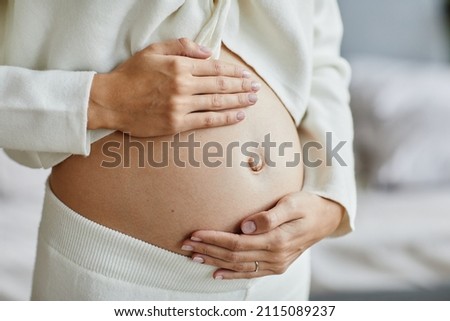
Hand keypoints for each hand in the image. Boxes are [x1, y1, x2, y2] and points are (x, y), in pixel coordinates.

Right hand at [88, 38, 259, 136]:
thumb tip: (208, 52)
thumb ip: (181, 47)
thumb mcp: (153, 51)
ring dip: (239, 101)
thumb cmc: (131, 75)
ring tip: (252, 100)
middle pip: (221, 84)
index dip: (234, 71)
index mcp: (179, 65)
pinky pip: (207, 120)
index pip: (215, 67)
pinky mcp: (177, 123)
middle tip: (256, 88)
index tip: (246, 75)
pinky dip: (225, 118)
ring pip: (218, 102)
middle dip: (242, 86)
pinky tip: (238, 116)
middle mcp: (183, 85)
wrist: (110, 101)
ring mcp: (181, 105)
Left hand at [181, 191, 343, 279]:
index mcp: (277, 240)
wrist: (326, 218)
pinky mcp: (277, 266)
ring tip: (193, 256)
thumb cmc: (307, 205)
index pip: (236, 243)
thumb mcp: (292, 203)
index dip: (213, 239)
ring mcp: (276, 264)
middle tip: (185, 244)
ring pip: (238, 266)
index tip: (194, 234)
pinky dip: (231, 275)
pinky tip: (216, 274)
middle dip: (208, 250)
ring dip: (214, 262)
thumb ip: (269, 216)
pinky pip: (250, 274)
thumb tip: (245, 226)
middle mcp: (275, 257)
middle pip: (233, 256)